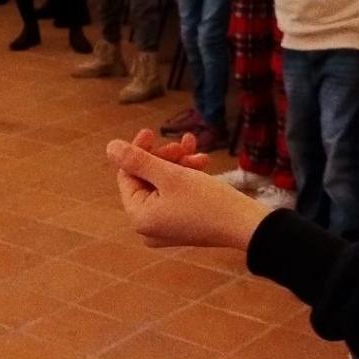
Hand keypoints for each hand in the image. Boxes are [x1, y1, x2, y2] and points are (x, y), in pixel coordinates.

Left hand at [107, 129, 266, 250]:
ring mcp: (165, 227)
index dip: (139, 151)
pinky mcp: (182, 224)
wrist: (248, 226)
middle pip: (147, 179)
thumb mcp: (171, 175)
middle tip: (184, 144)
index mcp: (139, 217)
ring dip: (180, 164)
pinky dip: (187, 177)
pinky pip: (177, 194)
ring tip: (199, 152)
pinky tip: (204, 162)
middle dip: (166, 158)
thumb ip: (138, 160)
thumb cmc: (208, 201)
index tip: (151, 131)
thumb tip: (110, 147)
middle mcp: (148, 226)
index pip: (127, 175)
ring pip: (164, 184)